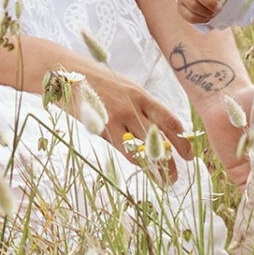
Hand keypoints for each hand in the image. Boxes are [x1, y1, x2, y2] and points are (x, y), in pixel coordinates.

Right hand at [29, 42, 195, 171]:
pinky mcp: (102, 128)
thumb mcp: (124, 86)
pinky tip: (140, 166)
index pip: (170, 121)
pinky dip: (134, 160)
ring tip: (163, 181)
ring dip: (155, 168)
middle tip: (177, 175)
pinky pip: (123, 150)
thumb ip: (140, 105)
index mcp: (141, 95)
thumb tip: (156, 127)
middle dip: (171, 161)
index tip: (188, 154)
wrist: (65, 73)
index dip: (182, 140)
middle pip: (160, 139)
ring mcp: (117, 118)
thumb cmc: (96, 81)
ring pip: (143, 150)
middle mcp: (133, 107)